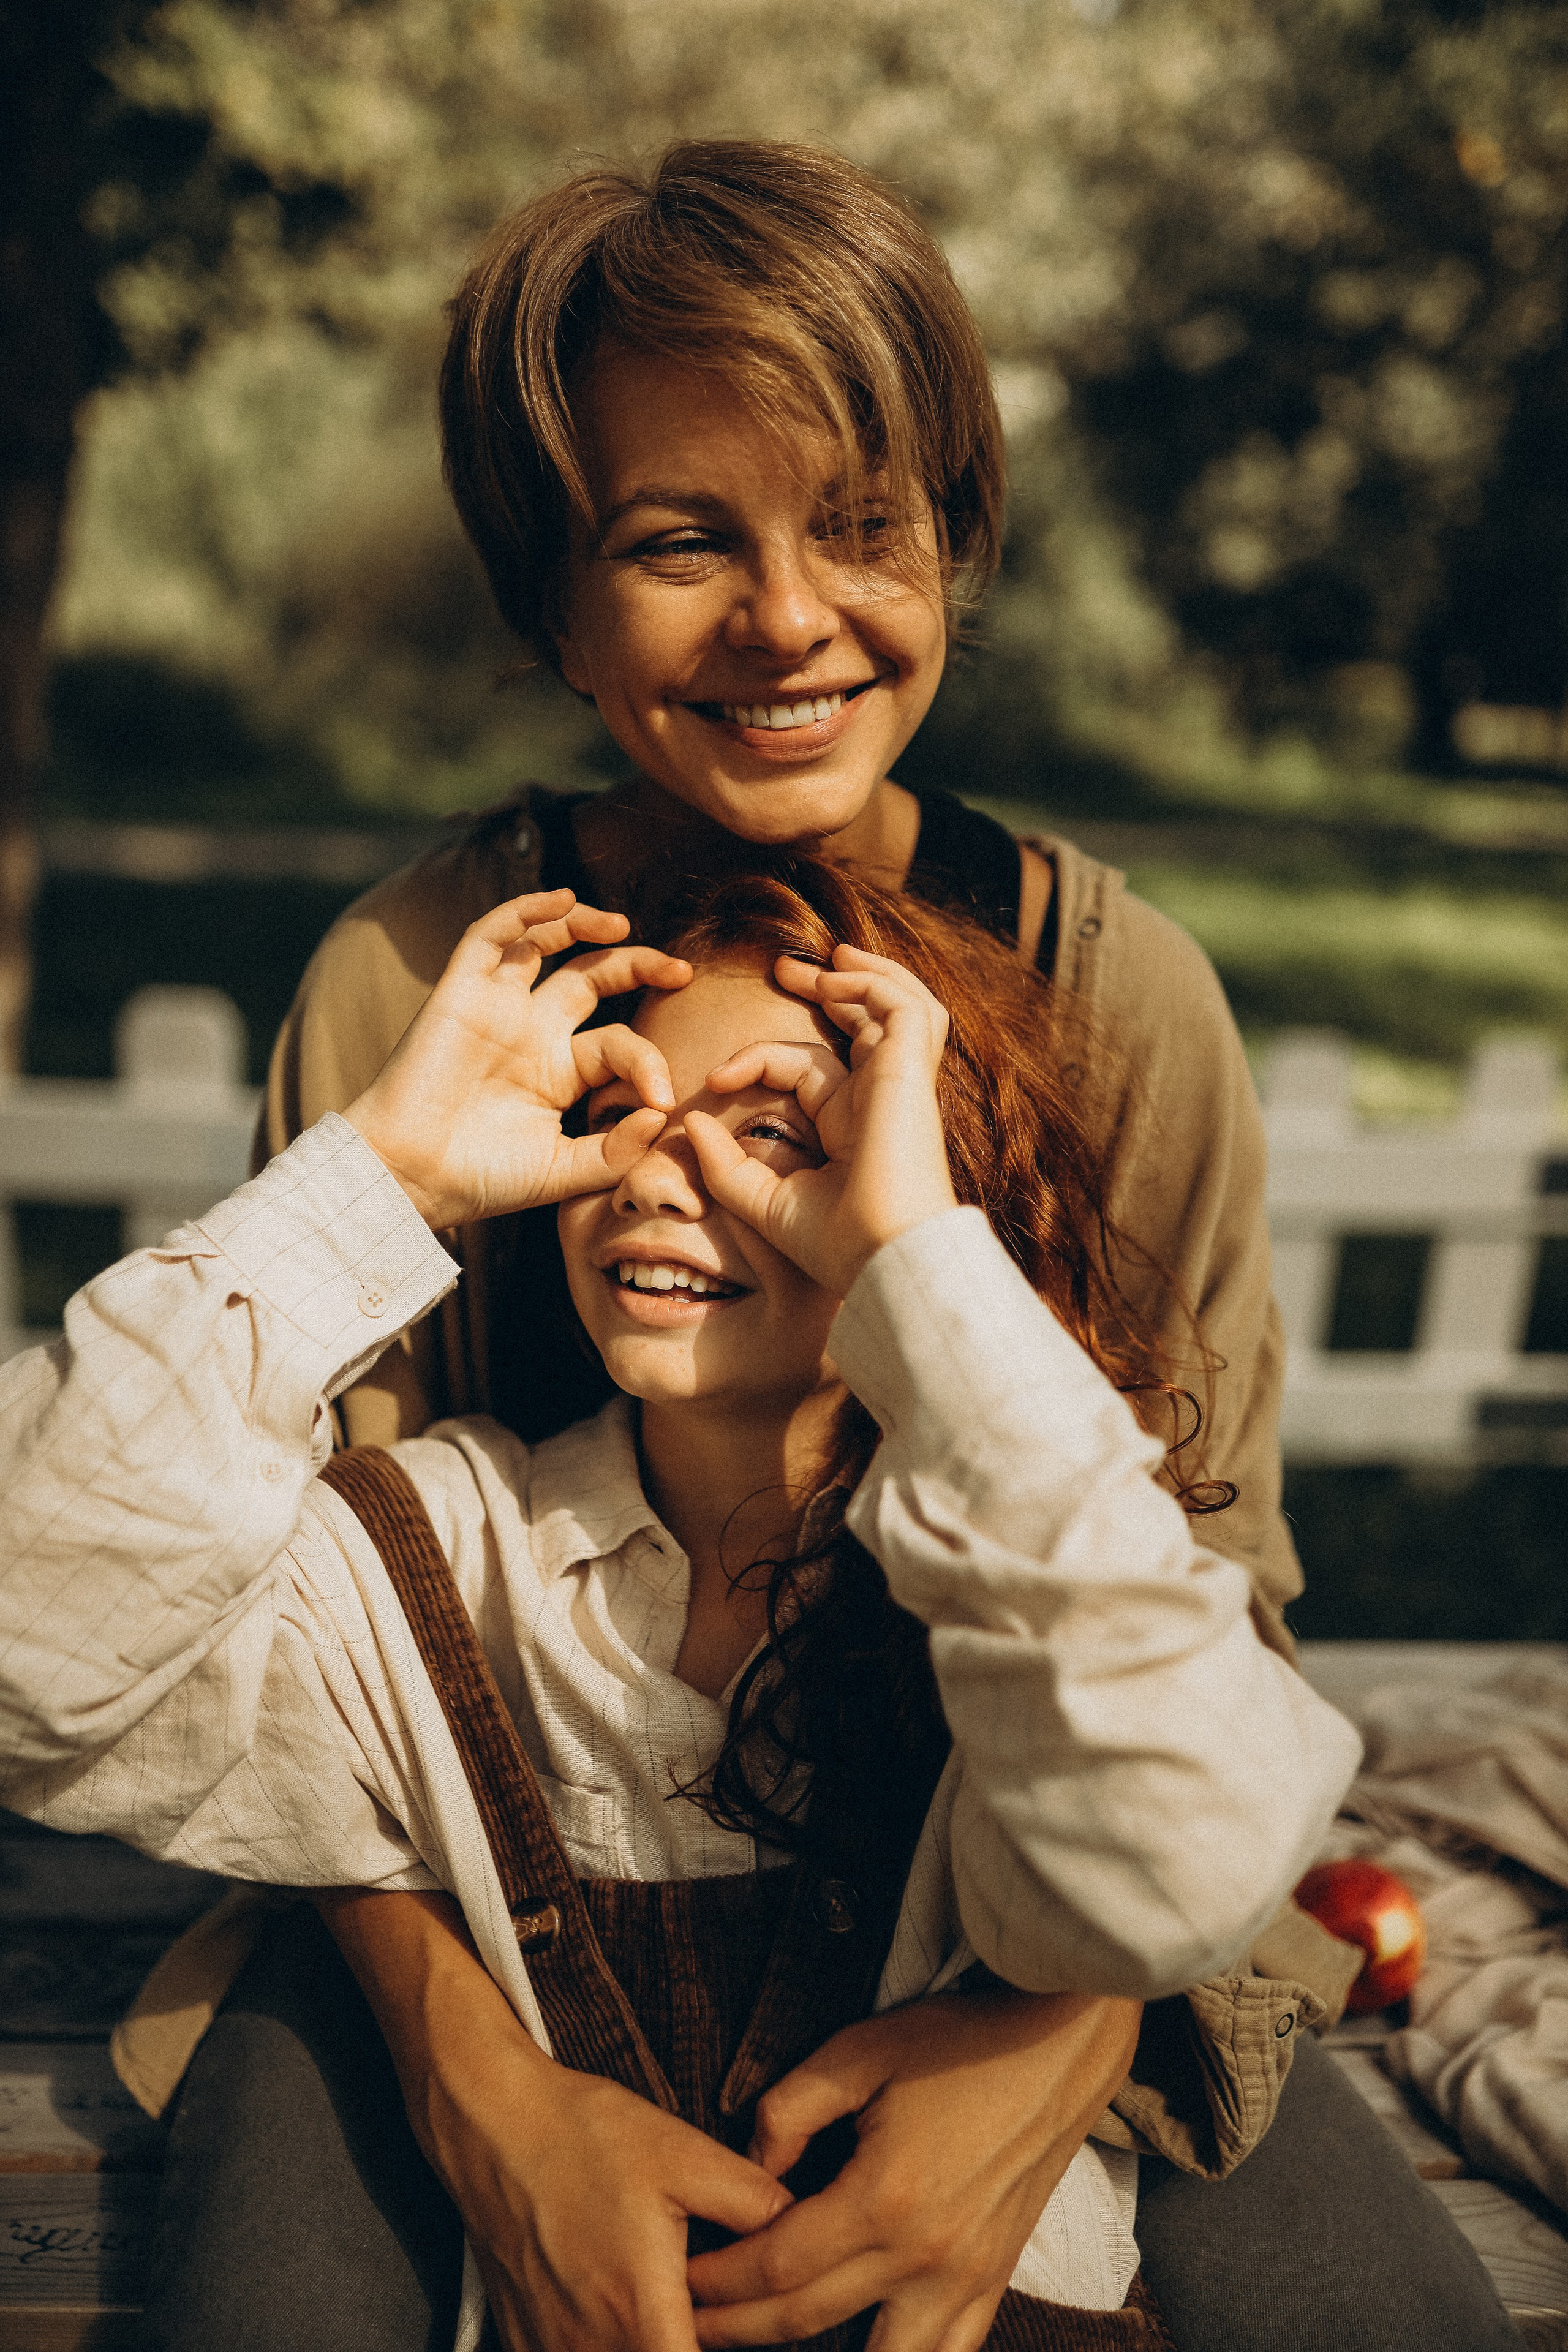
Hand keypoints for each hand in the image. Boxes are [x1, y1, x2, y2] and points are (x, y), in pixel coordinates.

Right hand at [316, 1889, 791, 2351]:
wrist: (494, 2122)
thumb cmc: (586, 2135)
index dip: (735, 2349)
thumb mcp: (687, 2154)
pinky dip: (603, 2347)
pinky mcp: (522, 2341)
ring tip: (669, 2310)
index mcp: (642, 2317)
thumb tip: (804, 2226)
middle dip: (692, 2348)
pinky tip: (621, 2317)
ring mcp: (549, 2351)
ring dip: (650, 2346)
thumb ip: (755, 2201)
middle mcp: (590, 2350)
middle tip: (706, 2311)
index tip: (743, 2328)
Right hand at [344, 889, 689, 1226]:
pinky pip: (492, 936)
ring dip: (584, 925)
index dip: (648, 1062)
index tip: (662, 1098)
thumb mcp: (564, 1170)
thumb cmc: (482, 1179)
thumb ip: (616, 1148)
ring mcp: (497, 1008)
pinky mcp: (460, 992)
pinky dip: (526, 911)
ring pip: (544, 943)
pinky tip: (563, 900)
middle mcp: (532, 1032)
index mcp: (559, 1071)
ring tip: (622, 926)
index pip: (618, 1044)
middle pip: (593, 977)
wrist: (412, 1177)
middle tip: (681, 971)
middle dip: (639, 964)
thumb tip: (661, 1115)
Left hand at [684, 946, 957, 1298]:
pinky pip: (904, 1006)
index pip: (807, 1069)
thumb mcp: (764, 1201)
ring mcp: (900, 1081)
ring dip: (860, 976)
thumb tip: (692, 1121)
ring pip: (897, 1006)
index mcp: (852, 1125)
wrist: (884, 1257)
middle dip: (828, 990)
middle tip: (783, 969)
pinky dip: (873, 982)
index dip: (755, 1062)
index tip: (715, 1078)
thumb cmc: (836, 1244)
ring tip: (824, 960)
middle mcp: (880, 1097)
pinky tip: (835, 975)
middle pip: (862, 1025)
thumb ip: (724, 1165)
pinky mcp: (910, 1070)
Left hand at [686, 1988, 1141, 2351]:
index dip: (722, 2279)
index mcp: (885, 2198)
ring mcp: (965, 2279)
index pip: (778, 2264)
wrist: (1058, 2047)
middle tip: (689, 2326)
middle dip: (739, 2328)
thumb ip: (792, 2108)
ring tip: (763, 2345)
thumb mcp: (860, 2050)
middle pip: (808, 2320)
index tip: (680, 2279)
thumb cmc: (958, 2040)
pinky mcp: (993, 2280)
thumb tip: (752, 2167)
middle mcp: (925, 2256)